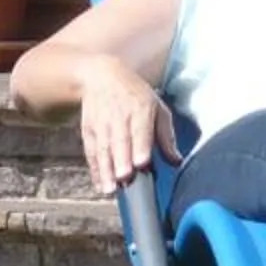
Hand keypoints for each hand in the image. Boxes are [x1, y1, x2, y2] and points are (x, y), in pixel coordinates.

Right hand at [73, 54, 180, 197]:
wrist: (101, 76)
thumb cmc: (135, 95)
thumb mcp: (157, 108)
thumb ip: (166, 136)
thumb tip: (177, 161)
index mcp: (140, 109)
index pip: (140, 130)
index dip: (140, 146)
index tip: (142, 162)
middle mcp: (119, 117)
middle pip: (119, 141)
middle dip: (121, 160)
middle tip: (124, 178)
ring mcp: (101, 124)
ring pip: (103, 149)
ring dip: (106, 169)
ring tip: (110, 189)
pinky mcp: (88, 130)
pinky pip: (91, 151)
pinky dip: (94, 168)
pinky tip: (99, 183)